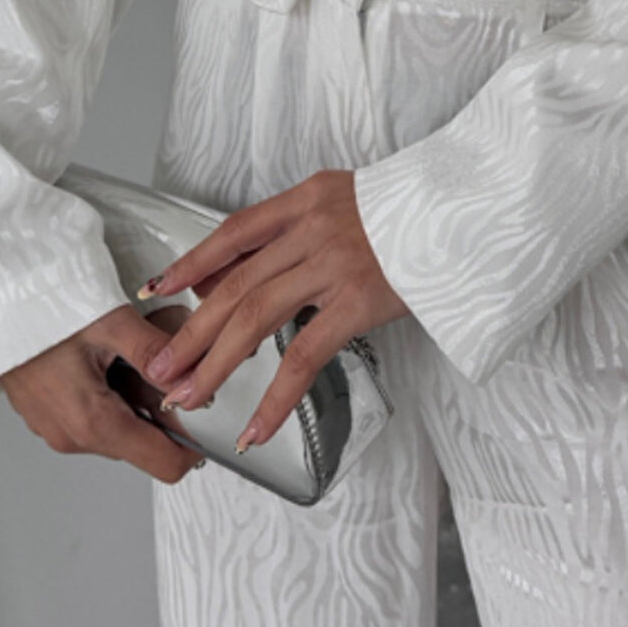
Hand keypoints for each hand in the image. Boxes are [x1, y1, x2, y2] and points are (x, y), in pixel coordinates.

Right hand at [0, 304, 205, 483]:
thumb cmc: (37, 308)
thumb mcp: (109, 322)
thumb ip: (157, 352)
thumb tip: (194, 374)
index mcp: (92, 423)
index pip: (166, 464)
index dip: (194, 442)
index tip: (202, 406)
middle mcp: (72, 436)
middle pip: (144, 444)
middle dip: (161, 407)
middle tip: (155, 359)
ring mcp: (55, 428)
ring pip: (120, 428)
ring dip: (134, 397)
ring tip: (120, 351)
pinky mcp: (46, 415)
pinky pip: (93, 415)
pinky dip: (109, 391)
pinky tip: (99, 356)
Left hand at [136, 169, 408, 449]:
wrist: (471, 210)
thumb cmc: (415, 213)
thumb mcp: (348, 204)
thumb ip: (298, 232)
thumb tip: (238, 271)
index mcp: (307, 200)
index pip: (234, 232)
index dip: (191, 262)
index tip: (157, 290)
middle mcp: (312, 229)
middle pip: (235, 284)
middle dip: (192, 331)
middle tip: (160, 367)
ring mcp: (334, 265)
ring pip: (255, 317)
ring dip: (215, 363)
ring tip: (188, 397)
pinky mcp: (359, 302)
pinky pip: (304, 356)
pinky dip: (275, 397)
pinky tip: (255, 426)